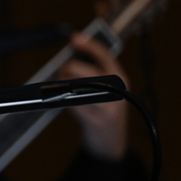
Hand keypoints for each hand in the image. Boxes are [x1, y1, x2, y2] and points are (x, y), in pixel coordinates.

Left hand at [57, 32, 128, 159]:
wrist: (110, 144)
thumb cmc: (103, 111)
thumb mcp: (105, 88)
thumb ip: (93, 72)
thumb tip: (73, 51)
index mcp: (120, 79)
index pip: (105, 56)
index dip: (89, 45)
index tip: (74, 37)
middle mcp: (117, 91)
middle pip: (89, 71)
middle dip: (70, 68)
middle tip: (61, 71)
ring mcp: (108, 107)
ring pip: (80, 88)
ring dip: (64, 84)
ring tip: (59, 85)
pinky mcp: (96, 121)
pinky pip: (74, 105)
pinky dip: (64, 100)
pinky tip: (61, 100)